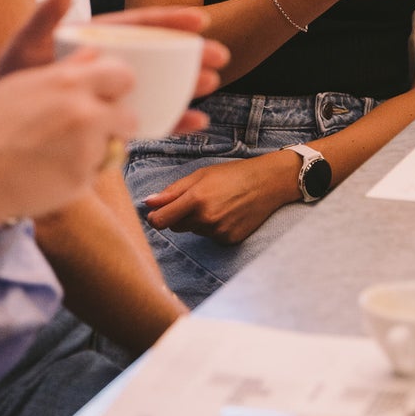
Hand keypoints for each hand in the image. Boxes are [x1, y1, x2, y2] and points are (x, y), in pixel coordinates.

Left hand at [0, 0, 227, 134]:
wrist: (5, 124)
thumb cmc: (13, 80)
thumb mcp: (23, 46)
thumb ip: (44, 18)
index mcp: (97, 39)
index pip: (138, 25)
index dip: (169, 21)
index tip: (200, 20)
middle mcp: (112, 63)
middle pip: (160, 54)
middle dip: (191, 53)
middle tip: (221, 55)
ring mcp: (116, 91)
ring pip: (162, 84)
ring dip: (190, 84)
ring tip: (213, 83)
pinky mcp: (117, 120)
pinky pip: (151, 118)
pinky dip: (175, 121)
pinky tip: (197, 123)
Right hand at [0, 51, 136, 227]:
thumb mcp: (22, 85)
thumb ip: (64, 71)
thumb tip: (93, 56)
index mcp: (68, 83)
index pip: (123, 76)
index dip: (118, 86)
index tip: (109, 94)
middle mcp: (83, 114)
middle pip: (129, 117)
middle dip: (117, 123)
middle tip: (93, 128)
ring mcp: (85, 151)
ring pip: (114, 148)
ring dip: (98, 150)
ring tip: (59, 152)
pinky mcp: (80, 183)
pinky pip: (95, 175)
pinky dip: (81, 174)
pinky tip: (50, 171)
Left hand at [141, 150, 299, 244]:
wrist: (266, 184)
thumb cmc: (232, 174)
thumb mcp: (200, 175)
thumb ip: (172, 191)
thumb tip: (148, 203)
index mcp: (196, 199)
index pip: (161, 221)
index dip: (154, 217)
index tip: (155, 212)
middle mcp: (206, 219)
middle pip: (176, 226)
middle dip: (178, 215)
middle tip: (195, 199)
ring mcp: (219, 232)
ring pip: (194, 231)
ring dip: (197, 220)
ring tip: (216, 203)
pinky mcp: (229, 241)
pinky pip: (210, 236)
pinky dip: (212, 227)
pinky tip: (226, 213)